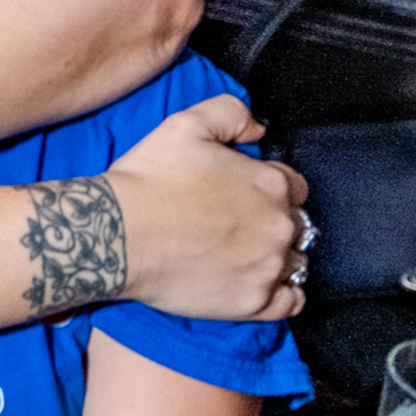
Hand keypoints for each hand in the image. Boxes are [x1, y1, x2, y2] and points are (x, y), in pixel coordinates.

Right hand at [103, 95, 310, 322]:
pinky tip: (261, 284)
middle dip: (272, 221)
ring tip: (242, 255)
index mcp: (269, 183)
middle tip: (236, 225)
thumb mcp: (185, 125)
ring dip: (276, 256)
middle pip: (296, 224)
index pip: (293, 185)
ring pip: (295, 260)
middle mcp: (278, 225)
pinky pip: (290, 302)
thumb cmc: (148, 180)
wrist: (118, 234)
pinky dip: (282, 293)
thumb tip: (258, 129)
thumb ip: (230, 113)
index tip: (244, 193)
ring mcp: (268, 266)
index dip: (269, 186)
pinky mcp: (253, 302)